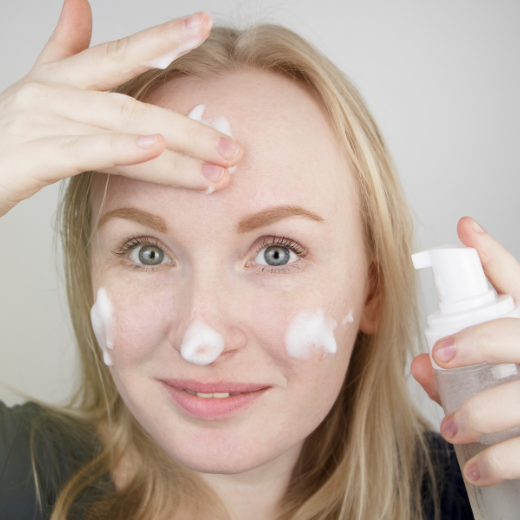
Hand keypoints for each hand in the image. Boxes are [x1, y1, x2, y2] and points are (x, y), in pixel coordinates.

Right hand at [0, 0, 242, 217]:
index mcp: (60, 79)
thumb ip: (65, 49)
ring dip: (176, 151)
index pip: (119, 55)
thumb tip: (80, 3)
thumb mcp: (40, 88)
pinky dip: (121, 150)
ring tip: (219, 165)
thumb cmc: (8, 137)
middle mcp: (52, 92)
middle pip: (134, 103)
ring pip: (122, 129)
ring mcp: (41, 120)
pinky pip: (85, 152)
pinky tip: (155, 148)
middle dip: (190, 127)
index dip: (162, 38)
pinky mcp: (31, 155)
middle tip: (235, 147)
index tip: (204, 24)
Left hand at [411, 216, 519, 486]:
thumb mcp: (493, 363)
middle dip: (479, 341)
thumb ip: (460, 359)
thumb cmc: (514, 385)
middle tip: (440, 355)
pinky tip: (476, 467)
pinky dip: (499, 462)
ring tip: (450, 428)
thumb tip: (418, 364)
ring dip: (479, 413)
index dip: (493, 260)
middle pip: (518, 334)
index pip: (519, 283)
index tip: (463, 238)